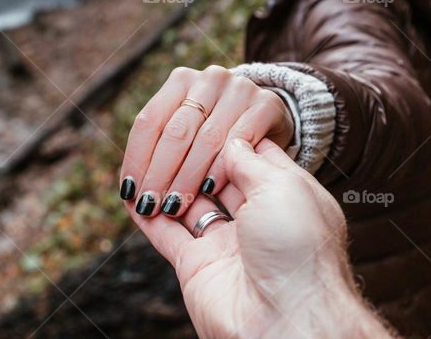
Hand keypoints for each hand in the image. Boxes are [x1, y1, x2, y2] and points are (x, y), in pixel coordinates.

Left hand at [119, 65, 293, 216]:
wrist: (270, 120)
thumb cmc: (217, 132)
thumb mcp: (187, 132)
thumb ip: (160, 150)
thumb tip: (129, 191)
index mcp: (181, 80)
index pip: (149, 120)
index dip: (137, 159)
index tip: (129, 193)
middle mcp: (209, 78)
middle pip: (177, 131)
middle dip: (160, 173)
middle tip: (151, 206)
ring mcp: (240, 88)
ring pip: (206, 138)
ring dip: (188, 177)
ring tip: (176, 206)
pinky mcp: (266, 104)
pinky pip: (239, 141)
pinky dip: (221, 168)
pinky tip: (210, 191)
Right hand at [127, 139, 392, 338]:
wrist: (289, 320)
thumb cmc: (298, 249)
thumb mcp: (282, 187)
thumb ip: (250, 160)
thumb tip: (230, 139)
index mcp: (285, 195)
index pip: (251, 154)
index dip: (227, 135)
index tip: (203, 113)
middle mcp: (255, 218)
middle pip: (216, 176)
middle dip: (193, 156)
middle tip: (167, 131)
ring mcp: (225, 243)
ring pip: (188, 202)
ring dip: (167, 181)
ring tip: (146, 155)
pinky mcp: (197, 266)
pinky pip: (166, 234)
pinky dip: (147, 215)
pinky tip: (132, 193)